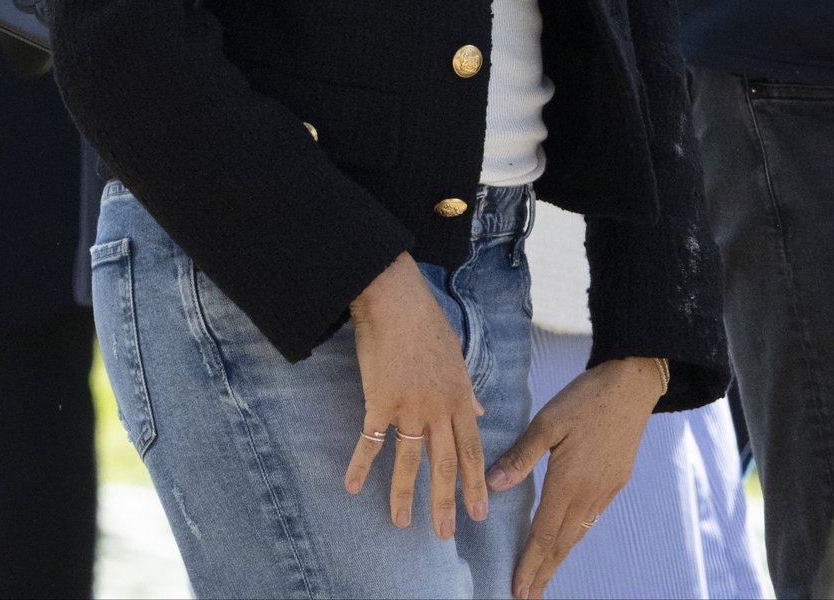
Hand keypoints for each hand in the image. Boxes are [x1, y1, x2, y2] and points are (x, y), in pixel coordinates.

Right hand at [345, 252, 487, 539]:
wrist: (395, 300)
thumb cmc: (425, 322)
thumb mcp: (456, 355)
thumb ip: (466, 389)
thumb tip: (480, 410)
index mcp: (458, 396)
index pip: (471, 448)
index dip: (474, 482)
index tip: (478, 512)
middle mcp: (437, 407)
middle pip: (444, 463)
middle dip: (445, 502)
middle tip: (446, 534)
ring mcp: (408, 407)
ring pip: (409, 461)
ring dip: (405, 495)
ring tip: (401, 523)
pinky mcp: (379, 401)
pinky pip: (370, 441)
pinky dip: (361, 465)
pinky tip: (353, 487)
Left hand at [487, 357, 660, 599]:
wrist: (631, 385)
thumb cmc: (585, 398)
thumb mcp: (547, 421)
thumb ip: (521, 456)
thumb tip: (493, 485)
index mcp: (568, 482)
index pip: (544, 533)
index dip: (530, 563)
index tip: (519, 589)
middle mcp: (588, 494)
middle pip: (562, 543)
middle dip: (544, 571)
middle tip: (528, 597)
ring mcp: (605, 490)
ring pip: (578, 533)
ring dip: (559, 557)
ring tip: (544, 575)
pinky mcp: (616, 481)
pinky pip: (591, 518)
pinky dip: (575, 535)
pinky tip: (568, 537)